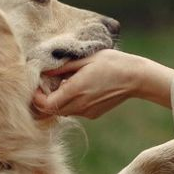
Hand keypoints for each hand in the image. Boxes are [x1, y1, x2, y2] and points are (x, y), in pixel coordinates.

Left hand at [32, 49, 173, 118]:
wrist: (136, 77)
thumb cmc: (112, 63)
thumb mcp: (86, 59)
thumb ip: (62, 67)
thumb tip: (43, 70)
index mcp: (76, 90)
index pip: (46, 104)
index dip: (37, 98)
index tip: (37, 85)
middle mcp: (80, 105)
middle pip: (51, 110)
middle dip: (45, 99)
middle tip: (46, 83)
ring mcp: (87, 112)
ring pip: (63, 111)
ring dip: (58, 101)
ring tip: (64, 83)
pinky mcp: (93, 114)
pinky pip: (75, 111)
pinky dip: (70, 102)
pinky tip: (79, 88)